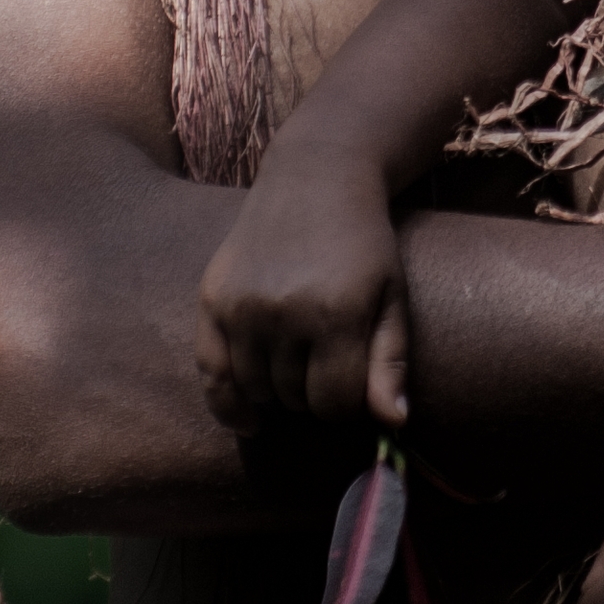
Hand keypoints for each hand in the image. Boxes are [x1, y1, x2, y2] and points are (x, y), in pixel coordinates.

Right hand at [194, 160, 409, 432]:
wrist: (315, 180)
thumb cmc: (364, 244)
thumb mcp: (392, 297)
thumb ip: (391, 362)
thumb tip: (392, 424)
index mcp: (337, 314)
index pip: (335, 403)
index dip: (347, 407)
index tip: (352, 388)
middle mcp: (283, 312)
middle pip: (295, 399)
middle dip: (313, 395)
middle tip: (324, 365)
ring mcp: (242, 306)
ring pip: (257, 391)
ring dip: (278, 393)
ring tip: (296, 364)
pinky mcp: (212, 299)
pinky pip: (211, 372)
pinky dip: (227, 403)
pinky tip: (248, 418)